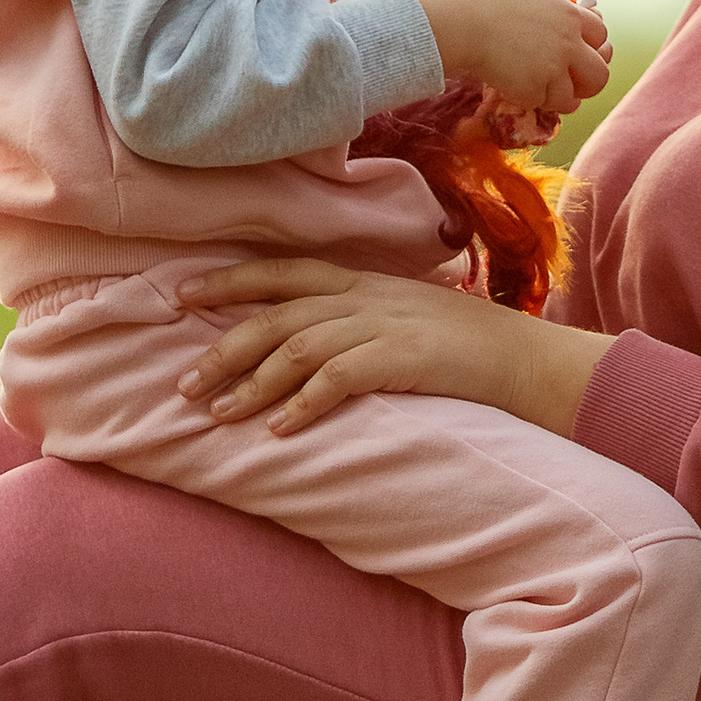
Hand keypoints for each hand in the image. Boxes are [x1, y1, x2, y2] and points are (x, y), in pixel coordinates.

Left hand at [172, 257, 614, 438]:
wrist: (522, 358)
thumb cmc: (460, 345)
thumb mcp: (401, 315)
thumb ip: (354, 318)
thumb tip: (300, 341)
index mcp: (362, 280)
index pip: (282, 271)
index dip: (228, 281)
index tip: (179, 295)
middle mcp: (365, 296)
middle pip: (277, 312)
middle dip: (223, 347)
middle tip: (182, 384)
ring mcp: (383, 324)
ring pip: (298, 345)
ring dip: (251, 383)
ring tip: (216, 415)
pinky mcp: (401, 358)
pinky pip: (340, 378)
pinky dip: (303, 403)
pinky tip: (279, 429)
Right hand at [413, 0, 610, 118]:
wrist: (462, 20)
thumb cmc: (485, 1)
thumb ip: (553, 13)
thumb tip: (564, 19)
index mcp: (569, 16)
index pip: (601, 35)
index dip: (590, 46)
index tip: (577, 52)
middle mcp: (568, 43)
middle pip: (600, 74)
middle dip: (588, 82)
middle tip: (571, 84)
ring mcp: (552, 69)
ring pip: (572, 99)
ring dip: (557, 97)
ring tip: (539, 90)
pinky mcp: (533, 90)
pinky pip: (541, 104)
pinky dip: (530, 100)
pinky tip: (514, 87)